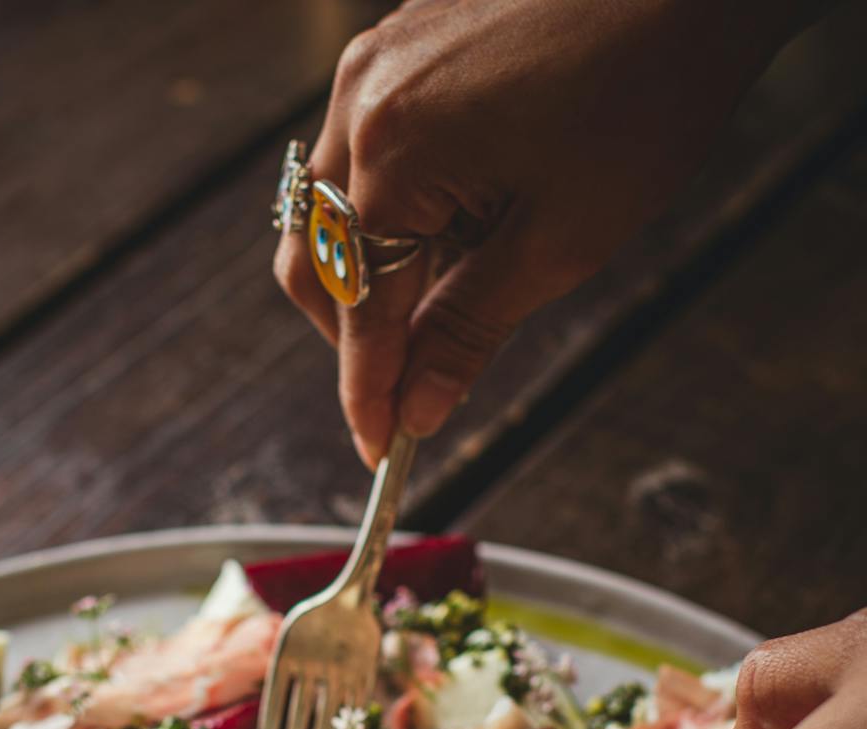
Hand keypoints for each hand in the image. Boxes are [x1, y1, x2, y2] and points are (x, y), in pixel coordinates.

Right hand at [276, 0, 818, 465]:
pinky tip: (465, 224)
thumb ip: (468, 330)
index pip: (359, 311)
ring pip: (333, 209)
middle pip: (315, 260)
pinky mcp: (399, 47)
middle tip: (414, 384)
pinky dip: (398, 213)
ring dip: (380, 273)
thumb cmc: (644, 94)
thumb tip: (417, 409)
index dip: (368, 393)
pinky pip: (366, 155)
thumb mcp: (560, 242)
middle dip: (358, 335)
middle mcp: (362, 102)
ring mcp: (376, 66)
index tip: (384, 450)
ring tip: (462, 287)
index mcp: (393, 152)